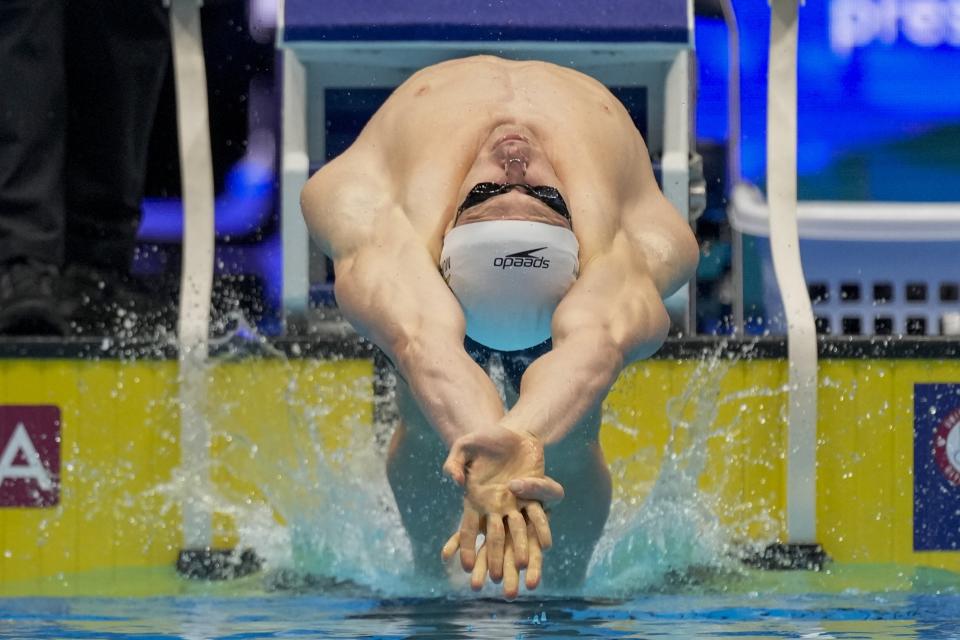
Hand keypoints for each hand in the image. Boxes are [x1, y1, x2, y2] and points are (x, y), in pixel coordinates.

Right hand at [441, 426, 563, 588]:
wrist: (515, 433)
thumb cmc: (486, 438)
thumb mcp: (464, 445)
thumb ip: (454, 461)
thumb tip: (457, 482)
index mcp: (476, 500)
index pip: (467, 529)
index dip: (465, 547)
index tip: (465, 567)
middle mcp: (496, 508)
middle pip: (494, 541)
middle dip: (496, 563)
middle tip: (499, 585)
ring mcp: (516, 504)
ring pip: (518, 534)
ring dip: (521, 552)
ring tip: (524, 569)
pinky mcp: (534, 496)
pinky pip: (538, 516)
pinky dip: (542, 529)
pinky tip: (546, 544)